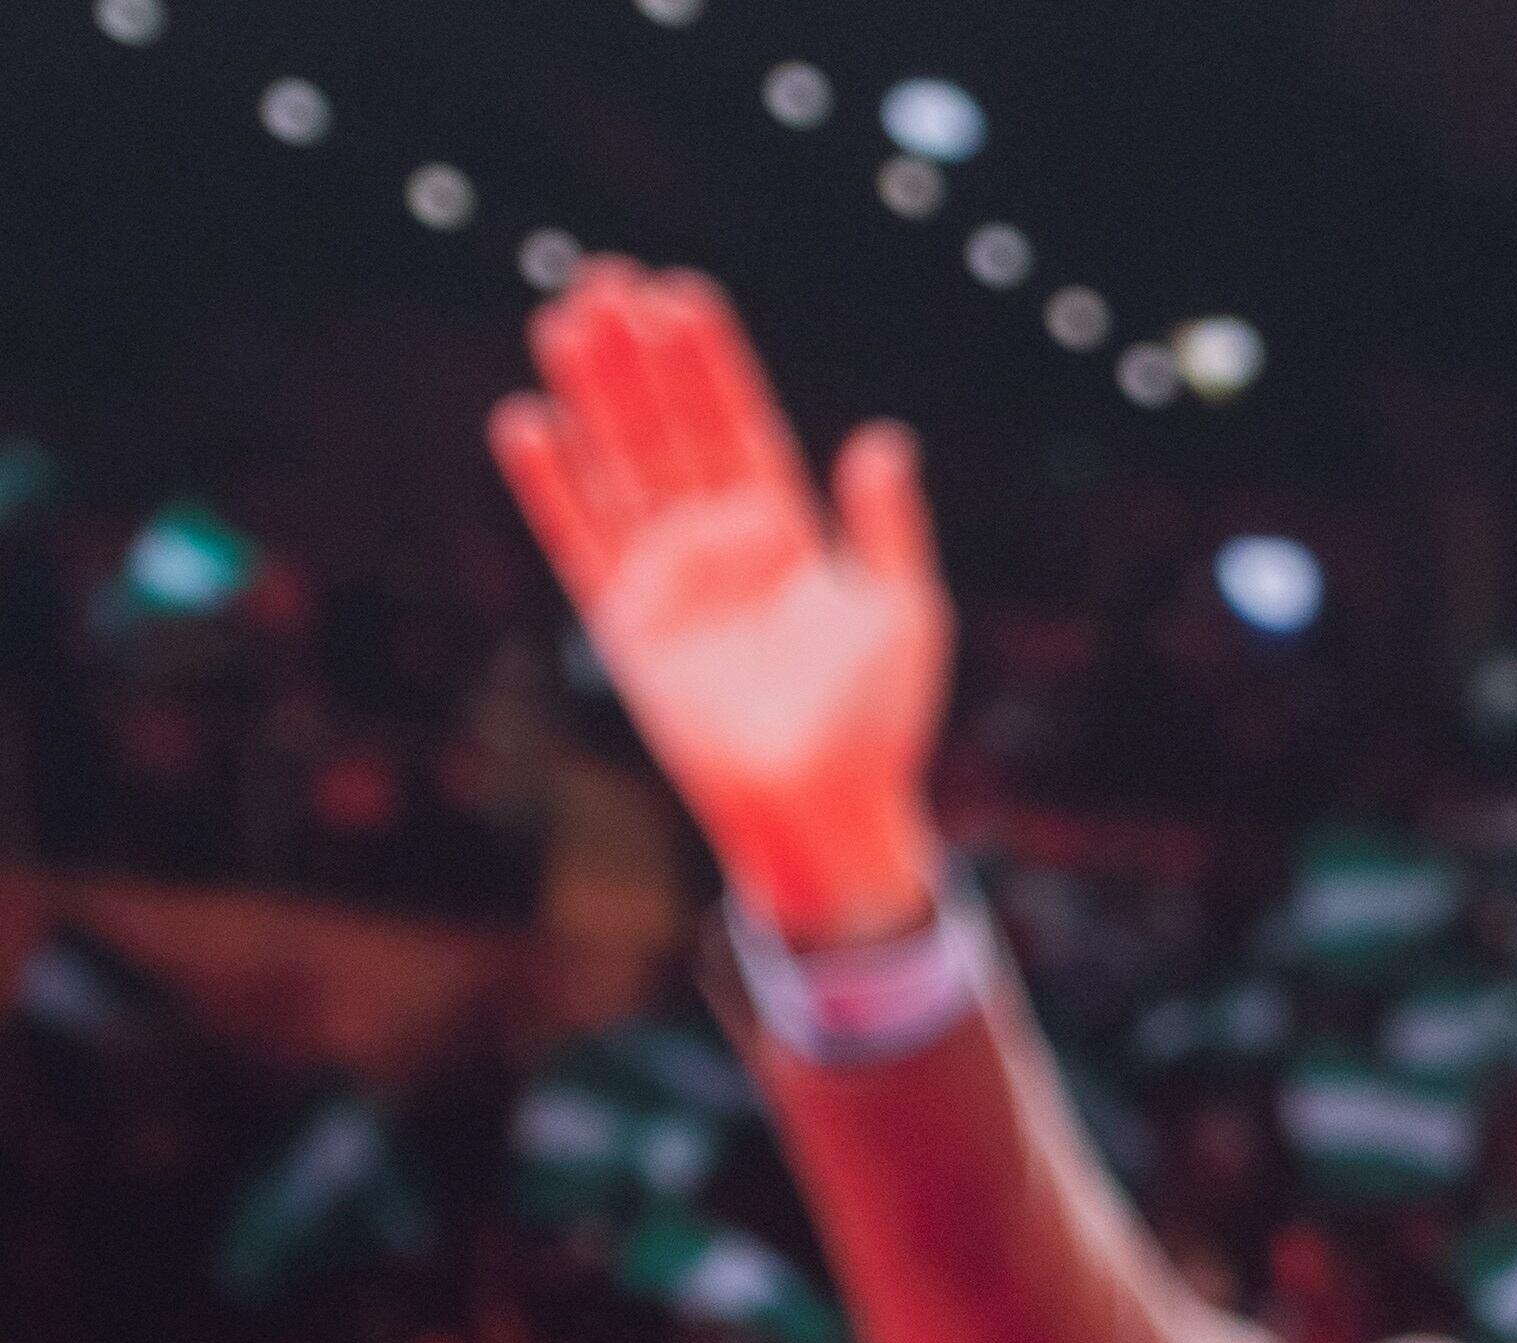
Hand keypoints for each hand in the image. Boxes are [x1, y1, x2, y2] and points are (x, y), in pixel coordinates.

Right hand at [489, 260, 950, 941]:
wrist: (822, 804)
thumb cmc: (879, 719)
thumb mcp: (902, 610)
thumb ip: (889, 526)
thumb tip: (885, 441)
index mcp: (791, 532)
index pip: (741, 425)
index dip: (710, 364)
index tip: (681, 294)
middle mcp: (723, 544)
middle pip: (671, 429)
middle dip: (640, 357)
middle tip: (604, 276)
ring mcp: (670, 578)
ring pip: (621, 464)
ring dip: (591, 396)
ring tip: (563, 318)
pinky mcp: (626, 622)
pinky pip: (579, 538)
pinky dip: (552, 485)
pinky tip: (528, 421)